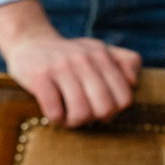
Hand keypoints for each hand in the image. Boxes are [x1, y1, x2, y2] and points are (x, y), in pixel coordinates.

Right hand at [0, 27, 140, 126]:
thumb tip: (134, 82)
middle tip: (84, 114)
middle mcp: (84, 59)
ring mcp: (61, 67)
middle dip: (95, 118)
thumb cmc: (70, 56)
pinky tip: (53, 111)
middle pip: (105, 108)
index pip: (124, 97)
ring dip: (74, 121)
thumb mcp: (100, 51)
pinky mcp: (40, 76)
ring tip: (68, 115)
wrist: (30, 42)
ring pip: (81, 113)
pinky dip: (56, 118)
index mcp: (102, 55)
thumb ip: (125, 61)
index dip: (115, 110)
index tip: (101, 108)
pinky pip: (55, 112)